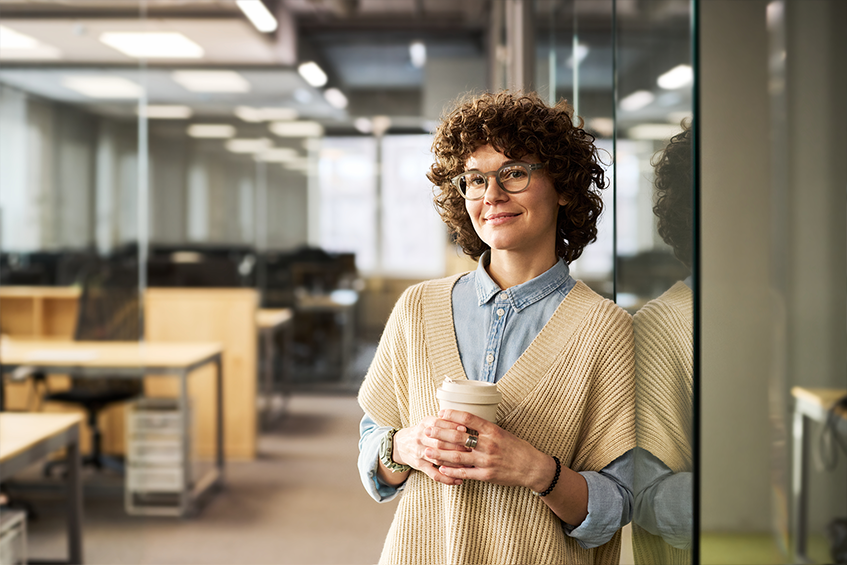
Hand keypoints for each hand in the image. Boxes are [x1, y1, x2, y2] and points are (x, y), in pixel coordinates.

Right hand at [390, 416, 472, 485]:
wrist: (401, 444)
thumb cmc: (423, 432)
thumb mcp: (430, 422)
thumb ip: (445, 422)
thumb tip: (465, 425)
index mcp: (425, 424)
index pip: (438, 424)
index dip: (452, 427)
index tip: (466, 431)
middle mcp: (420, 438)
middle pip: (439, 442)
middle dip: (457, 446)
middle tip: (472, 450)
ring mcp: (419, 453)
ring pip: (439, 459)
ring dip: (455, 464)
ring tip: (469, 466)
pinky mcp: (419, 465)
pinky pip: (434, 474)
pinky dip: (446, 478)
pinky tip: (458, 480)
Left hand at [425, 409, 554, 491]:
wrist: (532, 467)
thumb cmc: (517, 448)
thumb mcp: (503, 432)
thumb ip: (485, 429)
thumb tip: (465, 423)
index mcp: (492, 430)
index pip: (468, 418)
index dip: (451, 415)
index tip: (440, 413)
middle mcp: (488, 444)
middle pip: (458, 436)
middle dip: (439, 433)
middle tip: (427, 430)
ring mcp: (486, 460)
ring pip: (457, 456)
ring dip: (439, 453)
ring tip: (427, 451)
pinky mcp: (486, 475)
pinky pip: (465, 473)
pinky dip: (451, 471)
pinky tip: (440, 468)